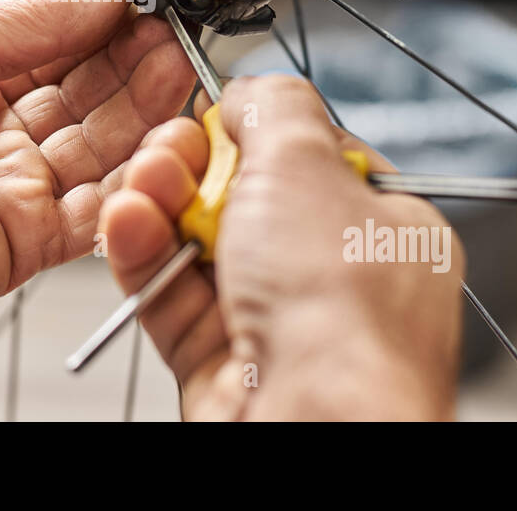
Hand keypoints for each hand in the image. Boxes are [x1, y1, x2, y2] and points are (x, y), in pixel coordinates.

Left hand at [0, 0, 194, 316]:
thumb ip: (41, 20)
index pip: (62, 54)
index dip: (107, 31)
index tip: (145, 5)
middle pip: (88, 103)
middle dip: (133, 67)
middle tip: (171, 35)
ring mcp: (12, 193)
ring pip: (101, 154)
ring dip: (143, 115)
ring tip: (176, 71)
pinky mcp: (24, 244)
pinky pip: (95, 213)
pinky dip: (131, 180)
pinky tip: (158, 140)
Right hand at [99, 75, 463, 419]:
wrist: (310, 428)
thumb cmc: (340, 314)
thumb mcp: (306, 162)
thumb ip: (276, 107)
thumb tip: (252, 89)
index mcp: (387, 230)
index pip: (319, 160)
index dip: (264, 131)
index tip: (222, 113)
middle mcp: (337, 282)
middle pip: (249, 200)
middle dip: (196, 167)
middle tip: (173, 149)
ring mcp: (278, 326)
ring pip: (201, 248)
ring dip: (161, 205)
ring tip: (143, 182)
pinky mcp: (221, 365)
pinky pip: (172, 298)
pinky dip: (145, 257)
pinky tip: (128, 222)